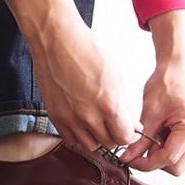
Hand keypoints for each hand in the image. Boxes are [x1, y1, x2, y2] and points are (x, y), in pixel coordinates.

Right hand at [5, 0, 136, 150]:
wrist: (57, 40)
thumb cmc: (87, 49)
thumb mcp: (116, 74)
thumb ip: (123, 102)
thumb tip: (129, 122)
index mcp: (108, 104)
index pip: (124, 138)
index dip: (130, 134)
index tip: (129, 129)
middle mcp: (88, 116)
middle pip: (108, 143)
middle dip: (115, 136)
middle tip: (115, 125)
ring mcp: (69, 117)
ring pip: (89, 145)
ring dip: (97, 138)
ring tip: (99, 125)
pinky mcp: (55, 115)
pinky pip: (70, 138)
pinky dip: (79, 135)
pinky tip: (82, 123)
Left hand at [119, 11, 184, 174]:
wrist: (177, 69)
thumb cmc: (166, 83)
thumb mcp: (149, 111)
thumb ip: (140, 139)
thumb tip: (127, 158)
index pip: (168, 160)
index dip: (146, 164)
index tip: (129, 159)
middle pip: (176, 167)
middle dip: (155, 161)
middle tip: (139, 148)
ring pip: (179, 163)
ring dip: (161, 156)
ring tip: (151, 136)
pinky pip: (181, 152)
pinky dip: (167, 149)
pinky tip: (159, 134)